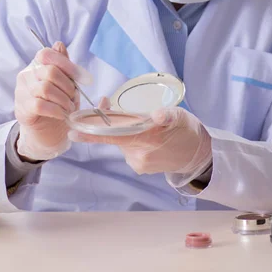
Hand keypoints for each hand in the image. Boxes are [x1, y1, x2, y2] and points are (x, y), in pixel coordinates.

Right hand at [14, 41, 90, 160]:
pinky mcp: (23, 110)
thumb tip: (59, 44)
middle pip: (50, 71)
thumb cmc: (58, 106)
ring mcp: (22, 93)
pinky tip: (62, 114)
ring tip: (69, 108)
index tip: (80, 77)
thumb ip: (64, 66)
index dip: (65, 63)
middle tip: (74, 97)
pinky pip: (40, 105)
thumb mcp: (66, 85)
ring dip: (63, 99)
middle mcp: (26, 76)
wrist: (48, 134)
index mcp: (37, 67)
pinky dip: (56, 110)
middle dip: (68, 85)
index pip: (46, 54)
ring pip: (45, 88)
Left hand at [68, 103, 211, 185]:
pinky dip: (130, 139)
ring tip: (140, 123)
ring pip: (122, 141)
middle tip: (108, 104)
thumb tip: (157, 115)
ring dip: (123, 131)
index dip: (91, 134)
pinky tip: (144, 135)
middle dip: (109, 122)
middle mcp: (139, 155)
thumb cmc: (187, 131)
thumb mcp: (180, 117)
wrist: (199, 155)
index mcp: (147, 140)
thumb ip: (167, 115)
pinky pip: (129, 148)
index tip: (72, 132)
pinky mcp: (140, 167)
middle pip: (115, 136)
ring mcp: (139, 163)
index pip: (112, 136)